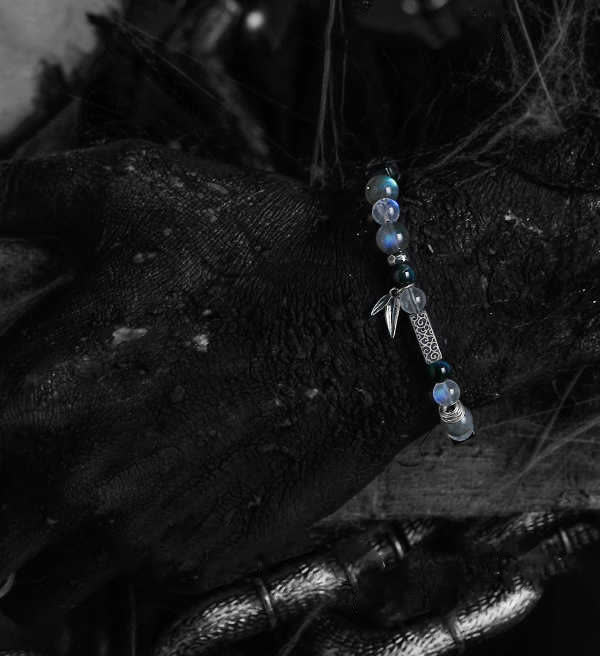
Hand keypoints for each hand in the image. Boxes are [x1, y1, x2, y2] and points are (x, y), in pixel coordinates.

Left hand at [0, 141, 428, 621]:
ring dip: (41, 549)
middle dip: (3, 498)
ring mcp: (141, 537)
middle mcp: (73, 488)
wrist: (377, 314)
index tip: (15, 410)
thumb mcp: (128, 188)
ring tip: (86, 491)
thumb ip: (21, 200)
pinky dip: (126, 552)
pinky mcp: (205, 558)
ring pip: (31, 598)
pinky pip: (127, 583)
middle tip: (39, 454)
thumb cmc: (258, 250)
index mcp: (32, 396)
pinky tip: (170, 486)